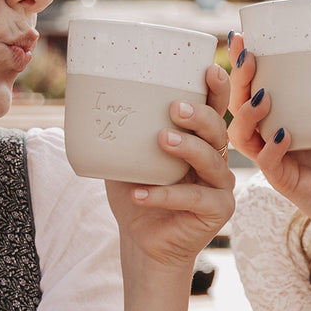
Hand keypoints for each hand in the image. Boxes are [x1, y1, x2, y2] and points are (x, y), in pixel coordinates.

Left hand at [104, 63, 234, 271]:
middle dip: (200, 115)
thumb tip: (90, 98)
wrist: (141, 241)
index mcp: (199, 141)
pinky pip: (195, 198)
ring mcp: (220, 186)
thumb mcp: (127, 159)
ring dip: (188, 148)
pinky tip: (140, 193)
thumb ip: (123, 134)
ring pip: (212, 160)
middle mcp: (215, 159)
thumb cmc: (138, 194)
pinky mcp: (218, 211)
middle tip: (175, 108)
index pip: (214, 108)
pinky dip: (166, 195)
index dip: (217, 88)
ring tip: (162, 140)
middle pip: (217, 130)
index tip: (209, 69)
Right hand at [226, 32, 310, 236]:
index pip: (255, 85)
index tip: (243, 35)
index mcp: (285, 116)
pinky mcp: (283, 180)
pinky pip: (268, 162)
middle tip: (249, 55)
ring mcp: (274, 158)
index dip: (244, 63)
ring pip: (242, 133)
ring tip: (264, 94)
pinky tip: (284, 133)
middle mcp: (272, 134)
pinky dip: (272, 147)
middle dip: (239, 78)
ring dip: (248, 111)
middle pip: (240, 103)